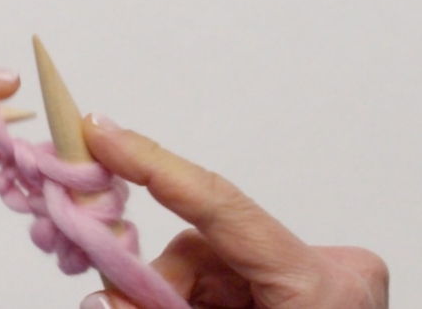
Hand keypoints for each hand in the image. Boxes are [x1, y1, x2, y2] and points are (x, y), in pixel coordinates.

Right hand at [79, 116, 387, 308]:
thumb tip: (96, 298)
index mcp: (317, 288)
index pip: (218, 204)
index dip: (151, 163)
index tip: (100, 133)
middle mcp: (328, 269)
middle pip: (204, 246)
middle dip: (153, 281)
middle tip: (113, 302)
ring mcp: (319, 277)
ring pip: (208, 265)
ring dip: (170, 298)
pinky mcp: (303, 287)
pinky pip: (223, 281)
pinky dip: (190, 301)